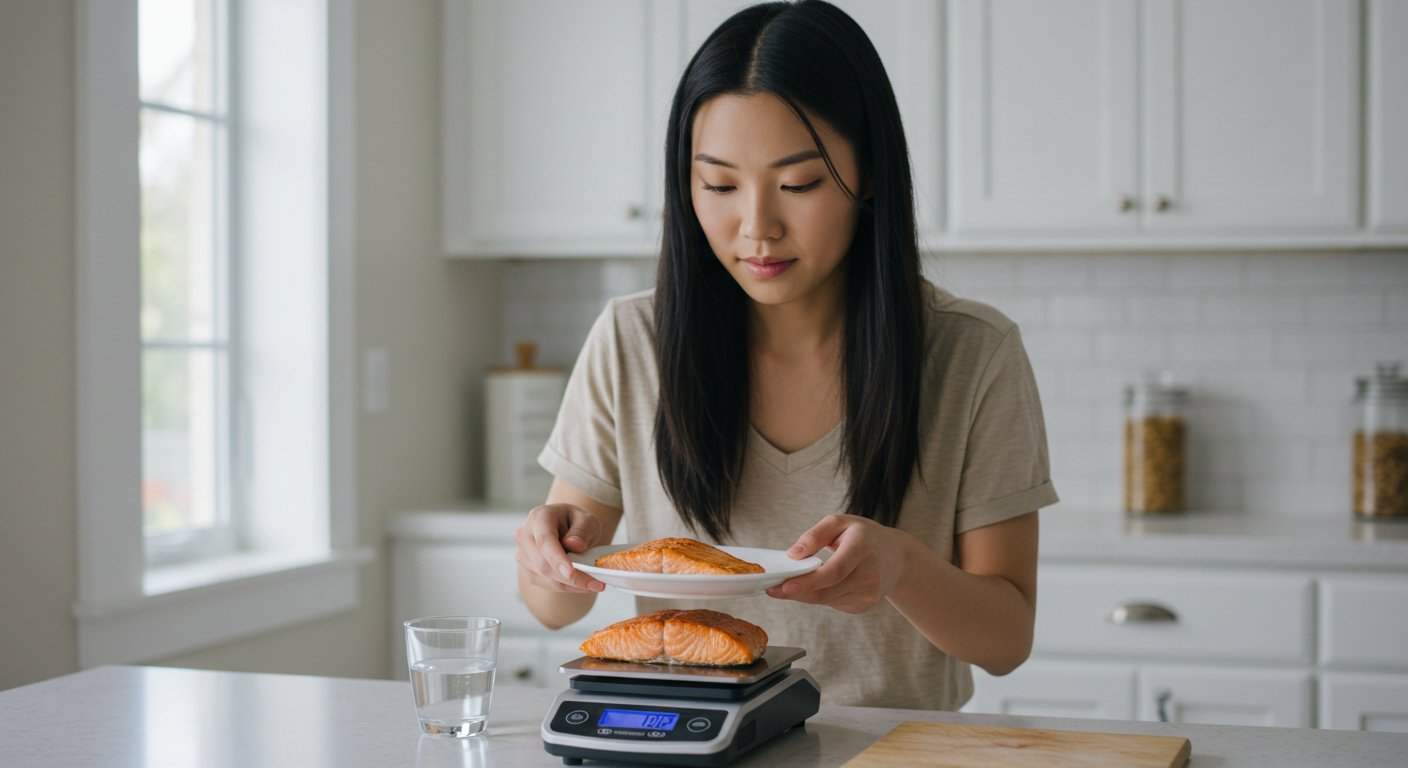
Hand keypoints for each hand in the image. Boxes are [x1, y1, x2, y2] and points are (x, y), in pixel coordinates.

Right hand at [514, 503, 605, 593]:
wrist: (566, 528)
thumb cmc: (576, 522)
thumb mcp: (587, 520)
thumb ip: (581, 531)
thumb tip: (574, 545)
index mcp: (538, 517)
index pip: (544, 541)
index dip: (556, 558)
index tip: (571, 573)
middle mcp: (525, 535)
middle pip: (544, 564)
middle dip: (571, 578)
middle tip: (598, 584)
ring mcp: (523, 554)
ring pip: (546, 578)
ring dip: (572, 585)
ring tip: (595, 584)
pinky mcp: (528, 570)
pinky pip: (547, 584)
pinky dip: (567, 587)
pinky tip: (582, 584)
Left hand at [765, 514, 915, 613]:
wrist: (897, 557)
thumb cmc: (864, 536)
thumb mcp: (840, 523)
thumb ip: (814, 535)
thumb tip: (792, 554)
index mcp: (863, 548)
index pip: (834, 571)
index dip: (808, 581)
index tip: (784, 585)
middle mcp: (870, 574)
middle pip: (827, 591)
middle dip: (797, 592)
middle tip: (774, 589)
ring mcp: (869, 594)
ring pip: (826, 600)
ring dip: (804, 594)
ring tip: (791, 583)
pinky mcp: (863, 606)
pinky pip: (832, 603)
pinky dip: (819, 596)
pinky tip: (818, 585)